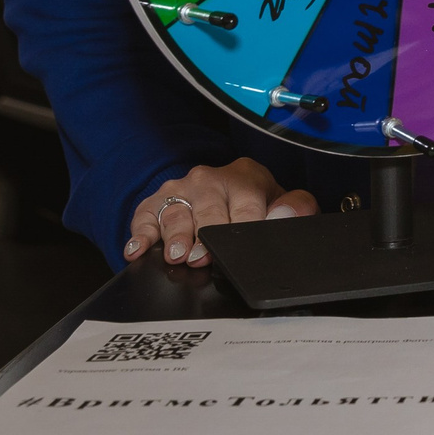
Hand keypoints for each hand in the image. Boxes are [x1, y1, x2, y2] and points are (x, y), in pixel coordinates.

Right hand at [125, 159, 315, 267]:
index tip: (238, 245)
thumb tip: (284, 215)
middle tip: (202, 257)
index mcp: (245, 176)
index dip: (242, 226)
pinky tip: (137, 249)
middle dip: (205, 235)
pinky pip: (144, 216)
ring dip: (175, 235)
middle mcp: (210, 179)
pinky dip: (140, 234)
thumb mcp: (281, 201)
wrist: (226, 191)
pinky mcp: (156, 202)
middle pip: (207, 209)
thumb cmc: (255, 203)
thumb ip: (296, 207)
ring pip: (176, 211)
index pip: (246, 204)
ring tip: (177, 255)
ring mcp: (181, 189)